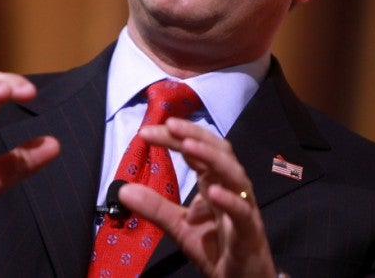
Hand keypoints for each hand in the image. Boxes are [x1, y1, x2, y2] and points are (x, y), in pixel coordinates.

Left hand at [119, 118, 275, 277]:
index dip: (175, 138)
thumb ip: (155, 207)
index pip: (198, 151)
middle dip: (195, 136)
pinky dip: (230, 201)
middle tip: (169, 125)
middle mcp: (232, 190)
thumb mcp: (180, 227)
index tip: (146, 132)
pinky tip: (212, 193)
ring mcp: (244, 210)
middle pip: (221, 153)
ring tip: (188, 147)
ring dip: (212, 158)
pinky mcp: (250, 234)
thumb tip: (123, 190)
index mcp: (215, 184)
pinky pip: (243, 213)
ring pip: (236, 176)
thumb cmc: (218, 250)